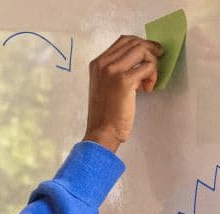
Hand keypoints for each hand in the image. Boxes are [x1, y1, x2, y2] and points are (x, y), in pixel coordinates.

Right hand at [83, 35, 163, 151]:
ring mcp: (112, 71)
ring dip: (152, 63)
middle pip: (135, 42)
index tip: (152, 53)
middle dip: (151, 50)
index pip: (124, 40)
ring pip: (142, 51)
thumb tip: (141, 56)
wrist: (102, 131)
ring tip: (149, 81)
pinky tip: (147, 90)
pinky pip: (148, 66)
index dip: (142, 44)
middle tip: (158, 61)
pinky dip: (152, 76)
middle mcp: (102, 64)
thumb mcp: (105, 84)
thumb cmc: (105, 112)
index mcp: (97, 63)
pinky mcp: (124, 80)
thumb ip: (116, 68)